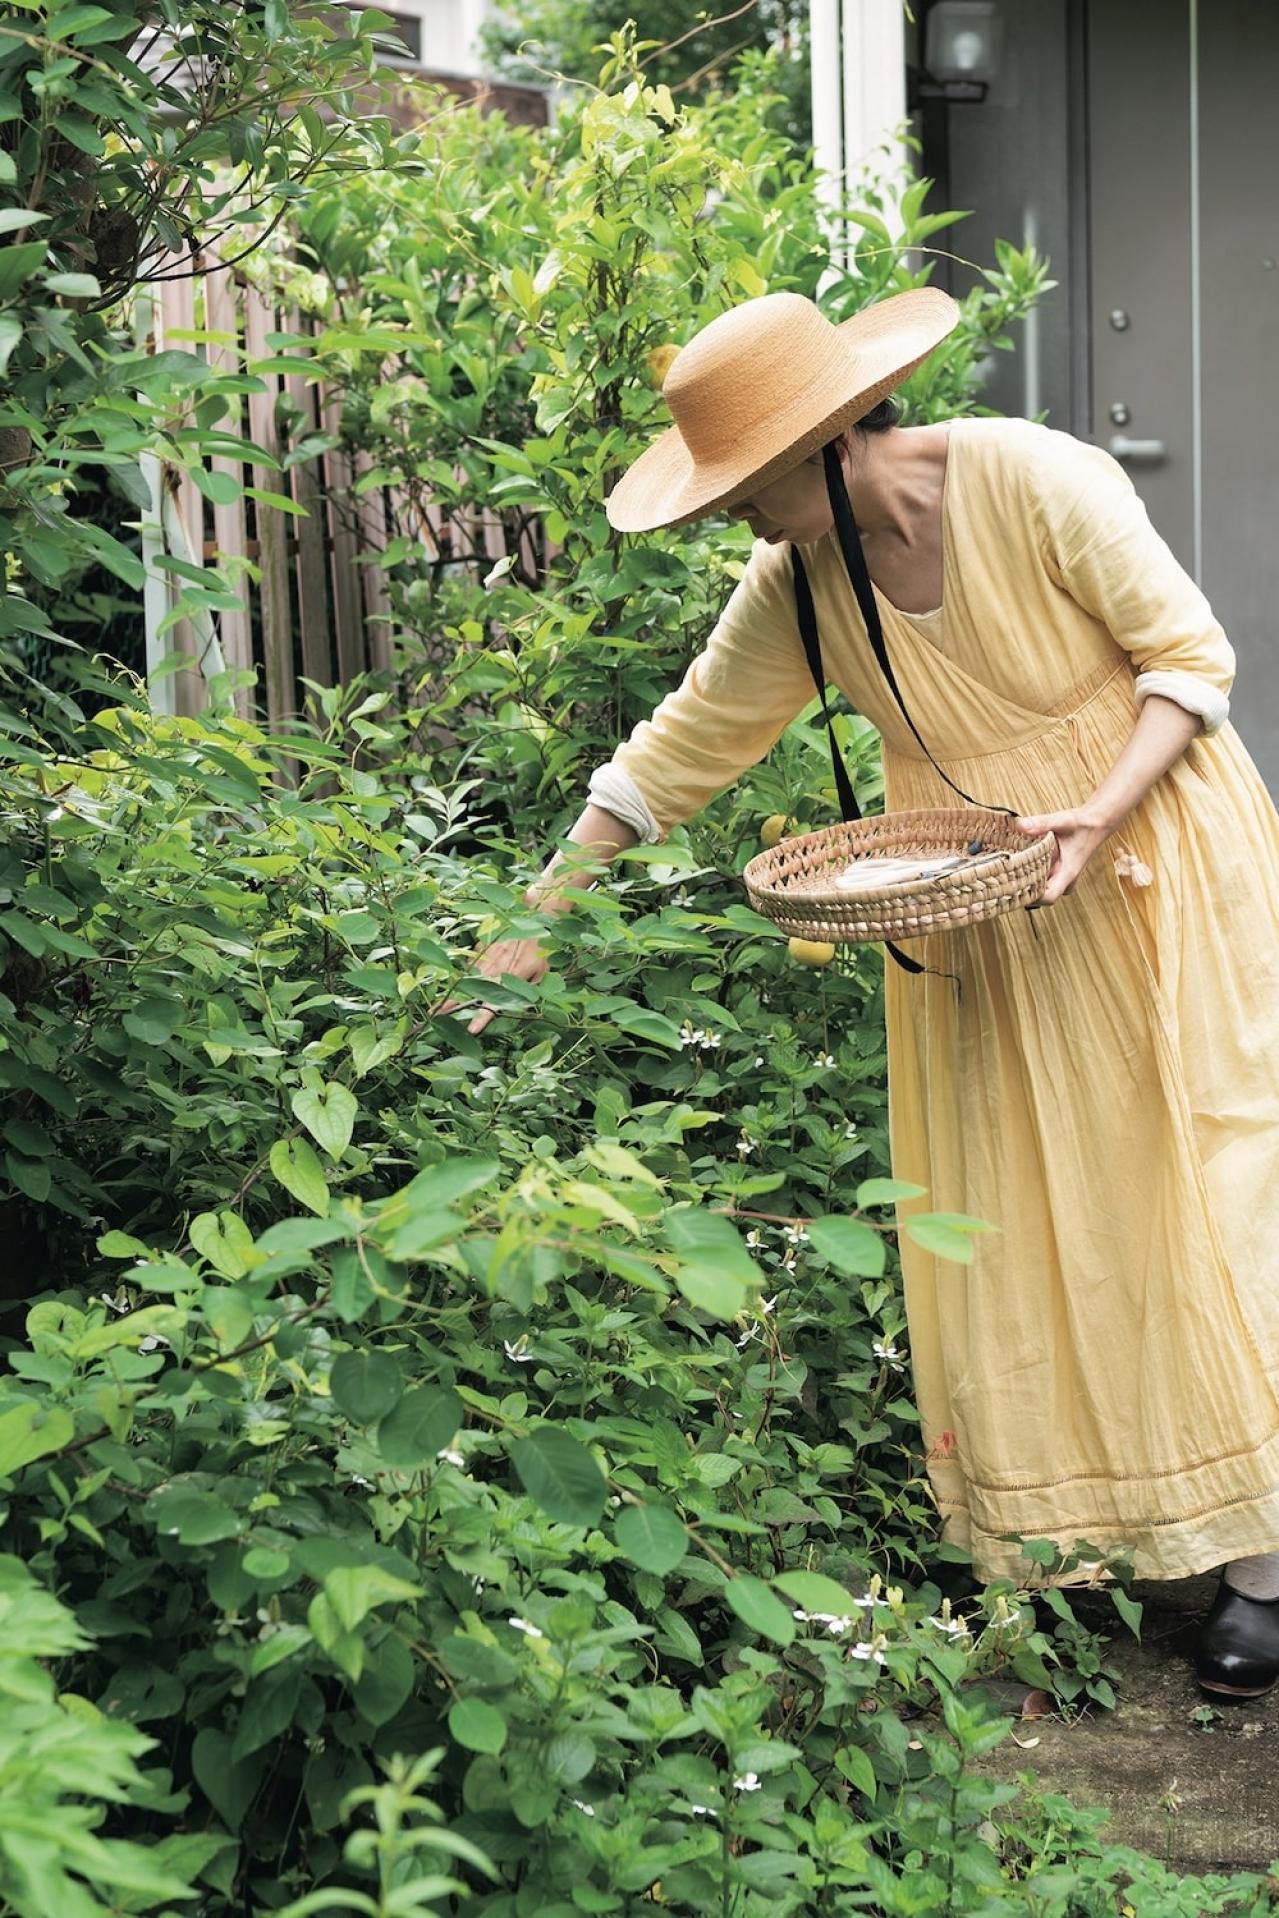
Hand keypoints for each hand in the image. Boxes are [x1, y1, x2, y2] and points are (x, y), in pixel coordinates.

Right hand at [431, 934, 550, 1035]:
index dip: (482, 1017)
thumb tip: (522, 1005)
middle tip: (435, 1016)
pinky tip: (456, 982)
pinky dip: (463, 973)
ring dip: (452, 991)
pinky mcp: (482, 946)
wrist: (534, 917)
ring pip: (465, 977)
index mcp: (509, 978)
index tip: (471, 1030)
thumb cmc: (541, 948)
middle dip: (452, 1004)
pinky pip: (470, 963)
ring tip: (438, 1004)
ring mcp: (485, 957)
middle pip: (469, 990)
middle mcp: (493, 969)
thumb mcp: (542, 972)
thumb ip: (530, 989)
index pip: (493, 1002)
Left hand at [1014, 806, 1112, 906]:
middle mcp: (1066, 881)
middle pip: (1040, 897)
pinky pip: (1042, 881)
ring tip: (1009, 870)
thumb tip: (1020, 825)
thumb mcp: (1061, 821)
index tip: (1013, 885)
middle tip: (1003, 876)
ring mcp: (1062, 880)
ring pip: (1040, 889)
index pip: (1048, 897)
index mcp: (1068, 873)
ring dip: (1025, 882)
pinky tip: (1019, 865)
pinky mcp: (1058, 876)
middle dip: (1022, 888)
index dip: (1030, 895)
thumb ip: (1041, 823)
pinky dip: (1030, 875)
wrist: (1096, 824)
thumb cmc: (1081, 824)